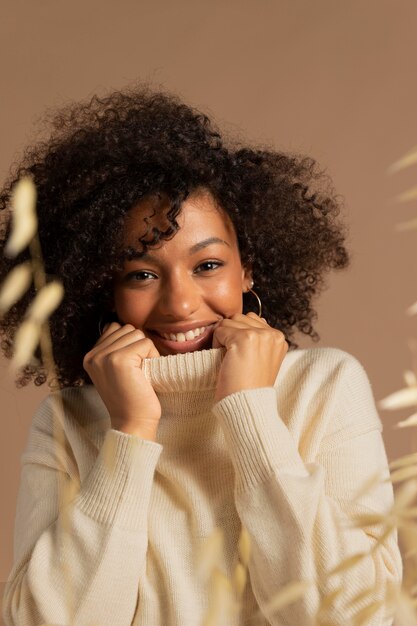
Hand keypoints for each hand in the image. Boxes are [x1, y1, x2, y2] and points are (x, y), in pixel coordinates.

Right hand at [83, 322, 160, 438]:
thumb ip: (115, 347)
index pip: (114, 327)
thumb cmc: (131, 397)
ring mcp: (105, 356)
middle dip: (138, 345)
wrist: (132, 422)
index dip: (129, 343)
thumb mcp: (115, 370)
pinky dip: (152, 356)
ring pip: (136, 333)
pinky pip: (145, 343)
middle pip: (126, 328)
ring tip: (141, 372)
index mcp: (90, 356)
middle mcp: (93, 355)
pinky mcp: (119, 359)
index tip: (130, 366)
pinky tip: (145, 373)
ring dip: (146, 350)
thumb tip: (128, 327)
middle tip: (137, 370)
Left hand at [212, 312, 287, 402]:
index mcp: (279, 338)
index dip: (239, 336)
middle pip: (240, 318)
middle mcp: (273, 334)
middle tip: (234, 358)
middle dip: (231, 334)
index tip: (243, 357)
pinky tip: (225, 360)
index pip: (251, 320)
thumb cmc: (249, 387)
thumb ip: (256, 339)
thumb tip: (237, 320)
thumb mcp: (260, 359)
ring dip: (223, 338)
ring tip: (230, 359)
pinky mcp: (245, 338)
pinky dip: (216, 344)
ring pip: (229, 321)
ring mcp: (260, 335)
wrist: (248, 405)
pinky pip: (220, 329)